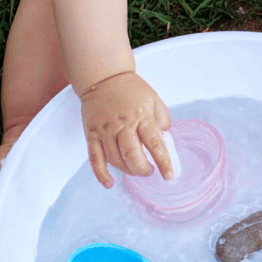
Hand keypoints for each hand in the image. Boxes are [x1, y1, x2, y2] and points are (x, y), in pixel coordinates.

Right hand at [80, 71, 171, 187]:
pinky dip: (101, 174)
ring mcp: (105, 130)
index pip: (155, 143)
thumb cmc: (131, 89)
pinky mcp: (92, 134)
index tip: (169, 175)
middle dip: (143, 169)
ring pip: (115, 160)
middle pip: (132, 155)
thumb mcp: (154, 99)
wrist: (104, 77)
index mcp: (141, 116)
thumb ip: (162, 119)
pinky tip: (109, 183)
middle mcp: (122, 124)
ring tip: (136, 170)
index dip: (163, 162)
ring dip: (128, 170)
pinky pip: (95, 159)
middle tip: (149, 171)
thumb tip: (164, 140)